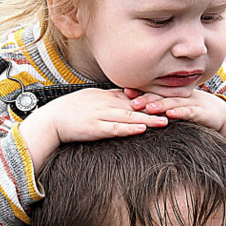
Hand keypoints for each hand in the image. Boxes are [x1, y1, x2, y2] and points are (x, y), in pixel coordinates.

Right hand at [19, 88, 167, 169]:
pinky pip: (114, 128)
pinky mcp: (94, 128)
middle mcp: (105, 103)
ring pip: (128, 117)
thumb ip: (108, 99)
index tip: (168, 101)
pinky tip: (141, 129)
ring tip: (164, 122)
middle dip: (155, 108)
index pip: (132, 95)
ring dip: (147, 119)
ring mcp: (100, 115)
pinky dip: (128, 128)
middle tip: (174, 110)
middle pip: (135, 105)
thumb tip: (125, 99)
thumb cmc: (69, 111)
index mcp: (105, 96)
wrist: (51, 120)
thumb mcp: (91, 99)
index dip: (151, 98)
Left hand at [125, 88, 225, 143]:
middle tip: (133, 102)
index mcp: (170, 95)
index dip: (140, 91)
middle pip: (161, 96)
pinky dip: (180, 113)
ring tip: (149, 108)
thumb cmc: (190, 111)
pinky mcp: (201, 113)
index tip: (126, 91)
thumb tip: (133, 105)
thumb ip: (156, 106)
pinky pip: (189, 112)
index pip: (153, 91)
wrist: (217, 113)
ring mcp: (190, 103)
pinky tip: (171, 115)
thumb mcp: (173, 107)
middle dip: (147, 98)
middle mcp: (179, 96)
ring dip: (161, 105)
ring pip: (173, 103)